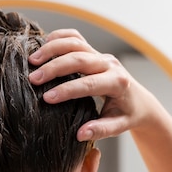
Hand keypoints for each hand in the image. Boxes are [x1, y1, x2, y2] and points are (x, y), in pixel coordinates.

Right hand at [28, 29, 154, 141]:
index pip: (88, 84)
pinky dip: (59, 37)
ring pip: (75, 43)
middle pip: (79, 59)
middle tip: (33, 78)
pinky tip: (43, 45)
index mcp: (117, 83)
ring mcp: (101, 55)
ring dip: (52, 49)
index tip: (46, 98)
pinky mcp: (94, 51)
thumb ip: (101, 130)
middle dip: (54, 68)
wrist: (139, 100)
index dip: (66, 90)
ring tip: (32, 60)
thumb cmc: (127, 115)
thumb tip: (80, 134)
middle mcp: (109, 64)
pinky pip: (75, 37)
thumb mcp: (119, 126)